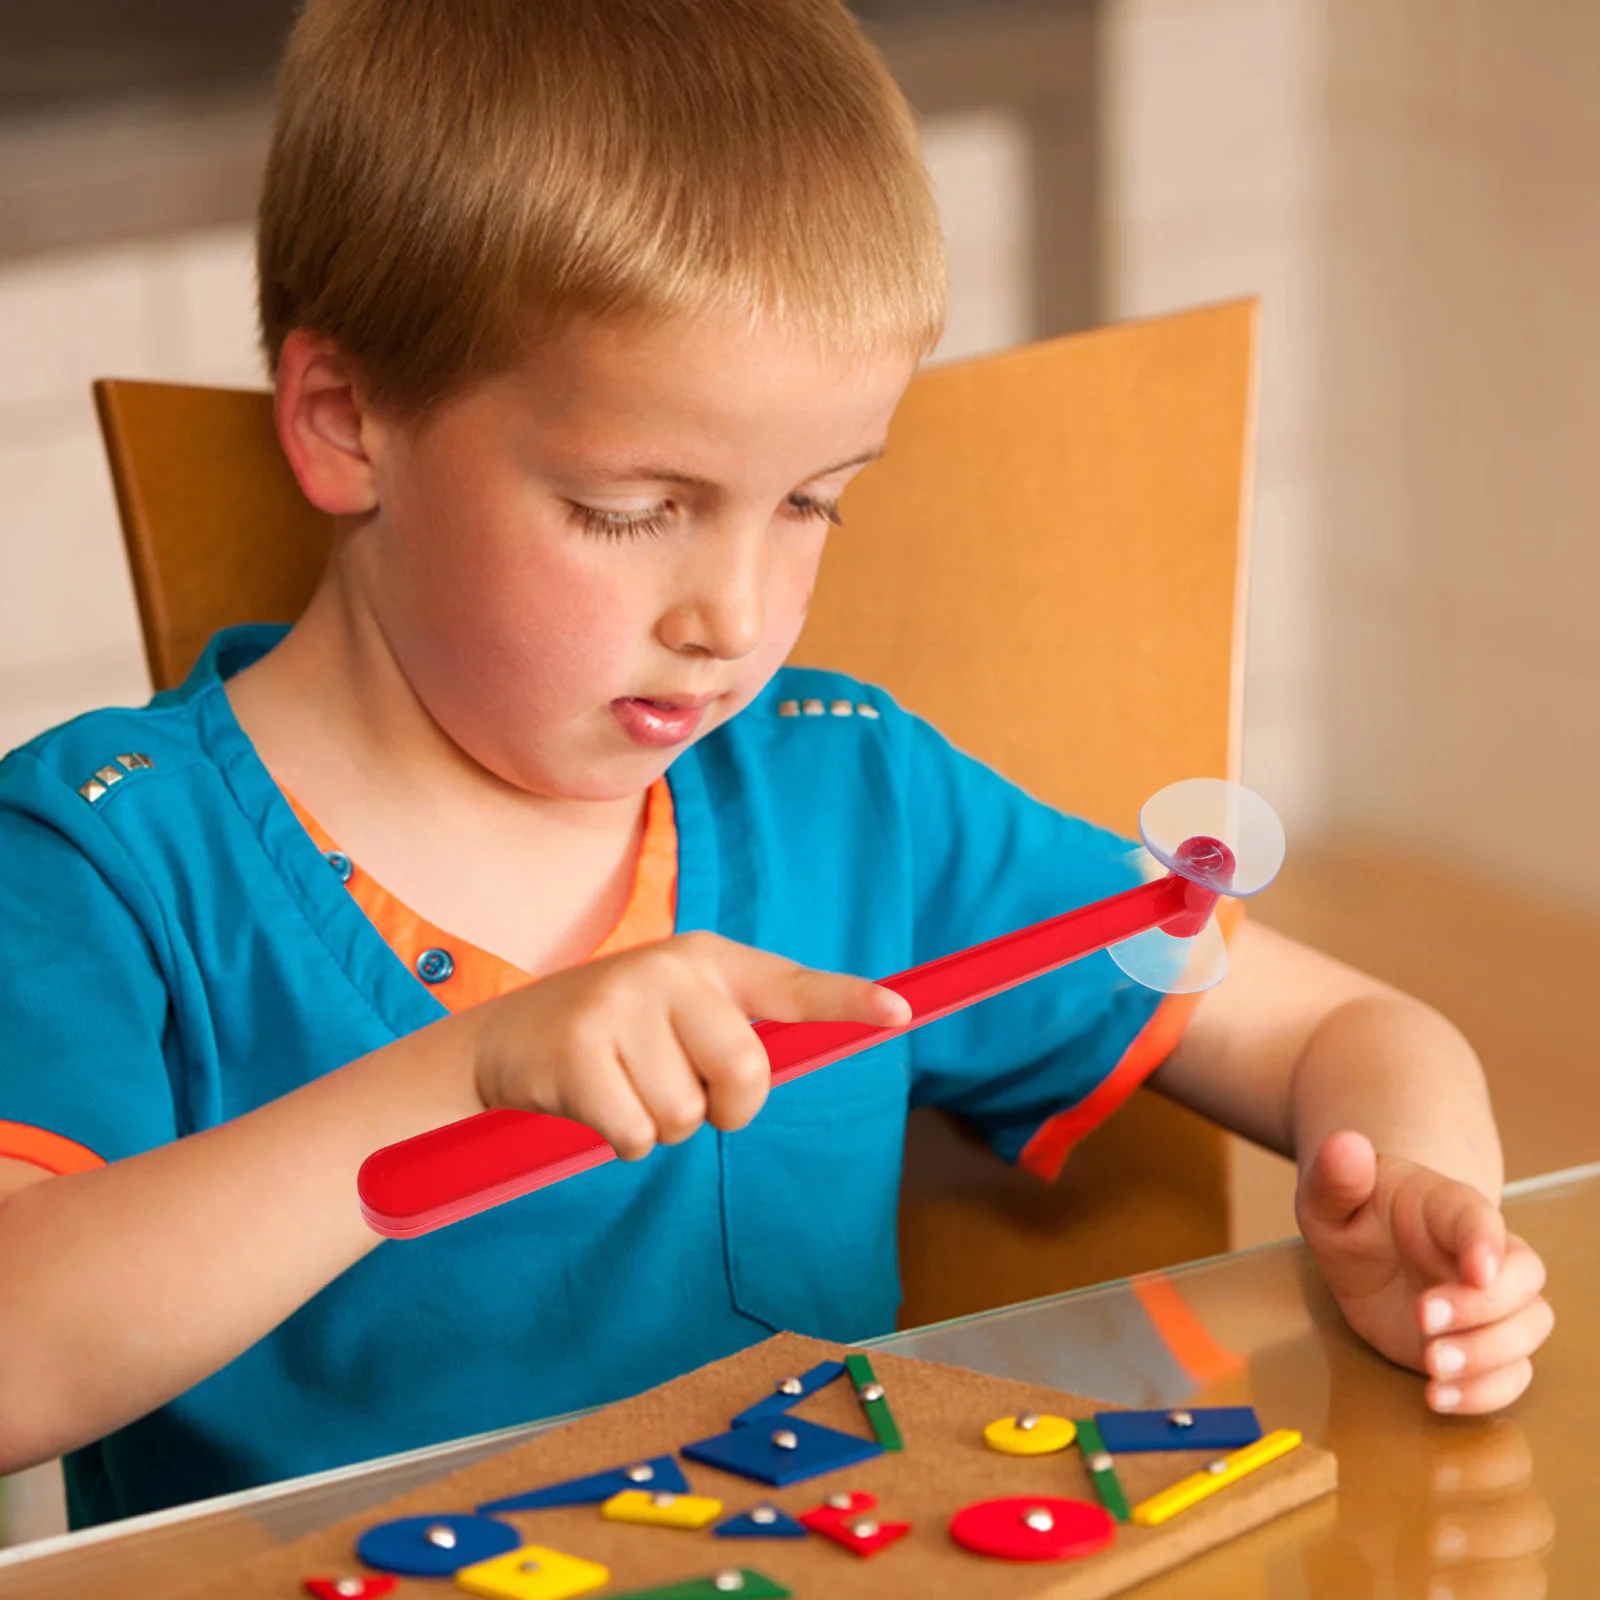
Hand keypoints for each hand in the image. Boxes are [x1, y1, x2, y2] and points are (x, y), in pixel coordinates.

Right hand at [470, 931, 911, 1159]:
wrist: (504, 1042)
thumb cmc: (614, 1038)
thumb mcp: (677, 1013)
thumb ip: (736, 1030)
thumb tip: (796, 1064)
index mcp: (707, 960)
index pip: (791, 984)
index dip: (849, 1001)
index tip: (900, 1014)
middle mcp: (669, 970)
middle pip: (747, 1074)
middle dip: (726, 1110)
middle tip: (686, 1096)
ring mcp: (621, 1005)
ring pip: (688, 1116)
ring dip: (661, 1126)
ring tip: (622, 1088)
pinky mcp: (579, 1051)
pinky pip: (637, 1137)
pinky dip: (622, 1142)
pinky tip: (592, 1105)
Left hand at [1296, 1130, 1553, 1414]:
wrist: (1364, 1246)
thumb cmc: (1352, 1211)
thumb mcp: (1327, 1194)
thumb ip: (1335, 1175)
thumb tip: (1345, 1144)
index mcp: (1447, 1206)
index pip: (1481, 1218)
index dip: (1486, 1243)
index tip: (1476, 1272)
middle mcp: (1483, 1253)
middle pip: (1523, 1278)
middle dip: (1483, 1308)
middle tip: (1424, 1321)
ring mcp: (1490, 1302)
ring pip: (1529, 1327)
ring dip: (1489, 1354)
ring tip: (1431, 1365)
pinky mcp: (1482, 1344)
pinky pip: (1513, 1373)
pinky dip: (1487, 1392)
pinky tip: (1439, 1396)